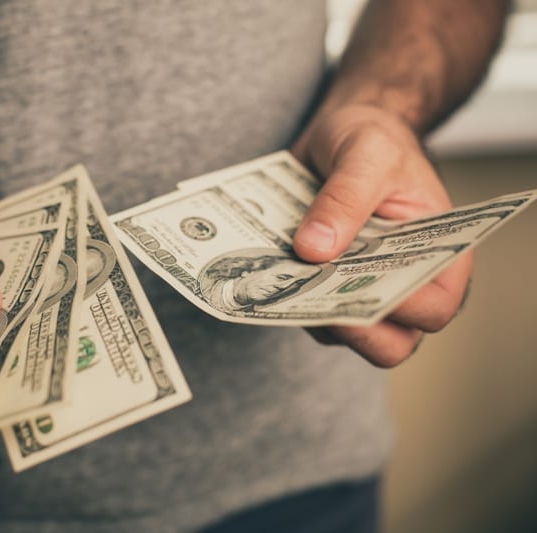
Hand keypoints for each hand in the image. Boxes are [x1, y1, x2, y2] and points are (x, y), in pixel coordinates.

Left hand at [291, 104, 471, 366]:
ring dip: (304, 308)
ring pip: (336, 330)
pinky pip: (301, 309)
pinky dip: (282, 294)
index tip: (355, 286)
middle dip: (345, 324)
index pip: (432, 308)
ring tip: (275, 274)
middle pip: (386, 342)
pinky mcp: (319, 286)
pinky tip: (262, 265)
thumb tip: (314, 250)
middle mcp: (403, 283)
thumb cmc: (374, 138)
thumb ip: (345, 199)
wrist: (341, 130)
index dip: (399, 310)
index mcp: (440, 255)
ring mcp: (358, 289)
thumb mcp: (366, 154)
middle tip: (306, 290)